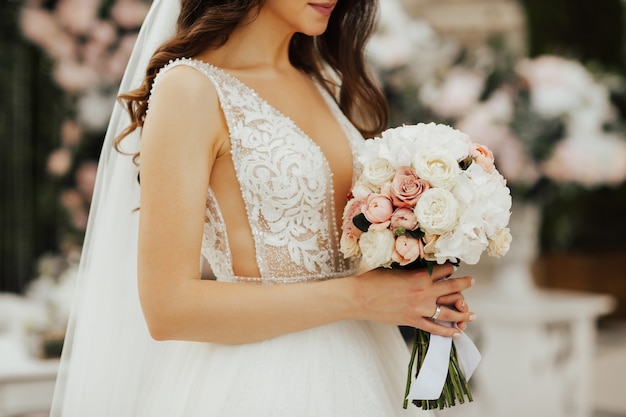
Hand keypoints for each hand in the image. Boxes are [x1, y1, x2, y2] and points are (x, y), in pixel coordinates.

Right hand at [351, 263, 474, 337]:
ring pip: (449, 312)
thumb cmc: (372, 280)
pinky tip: (457, 332)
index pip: (444, 270)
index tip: (453, 267)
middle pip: (453, 289)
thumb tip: (419, 265)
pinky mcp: (412, 321)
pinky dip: (447, 331)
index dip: (450, 267)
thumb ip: (411, 269)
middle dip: (464, 285)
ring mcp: (419, 309)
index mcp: (419, 276)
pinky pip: (435, 328)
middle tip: (471, 282)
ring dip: (463, 312)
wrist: (358, 297)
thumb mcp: (394, 268)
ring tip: (471, 313)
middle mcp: (424, 293)